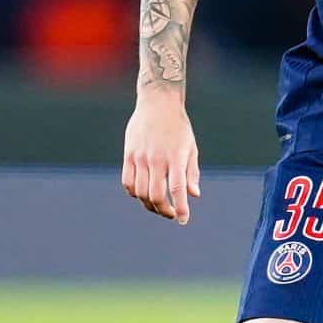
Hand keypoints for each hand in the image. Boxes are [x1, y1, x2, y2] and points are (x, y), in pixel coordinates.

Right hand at [122, 89, 200, 222]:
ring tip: (157, 206)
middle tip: (170, 214)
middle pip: (156, 195)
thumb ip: (191, 172)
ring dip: (149, 205)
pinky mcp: (129, 154)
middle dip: (163, 211)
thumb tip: (194, 195)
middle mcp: (157, 159)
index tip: (183, 220)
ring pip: (140, 192)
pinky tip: (142, 194)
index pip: (177, 189)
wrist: (158, 102)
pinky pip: (128, 182)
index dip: (180, 208)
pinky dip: (134, 193)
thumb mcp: (191, 147)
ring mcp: (140, 157)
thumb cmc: (179, 127)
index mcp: (176, 158)